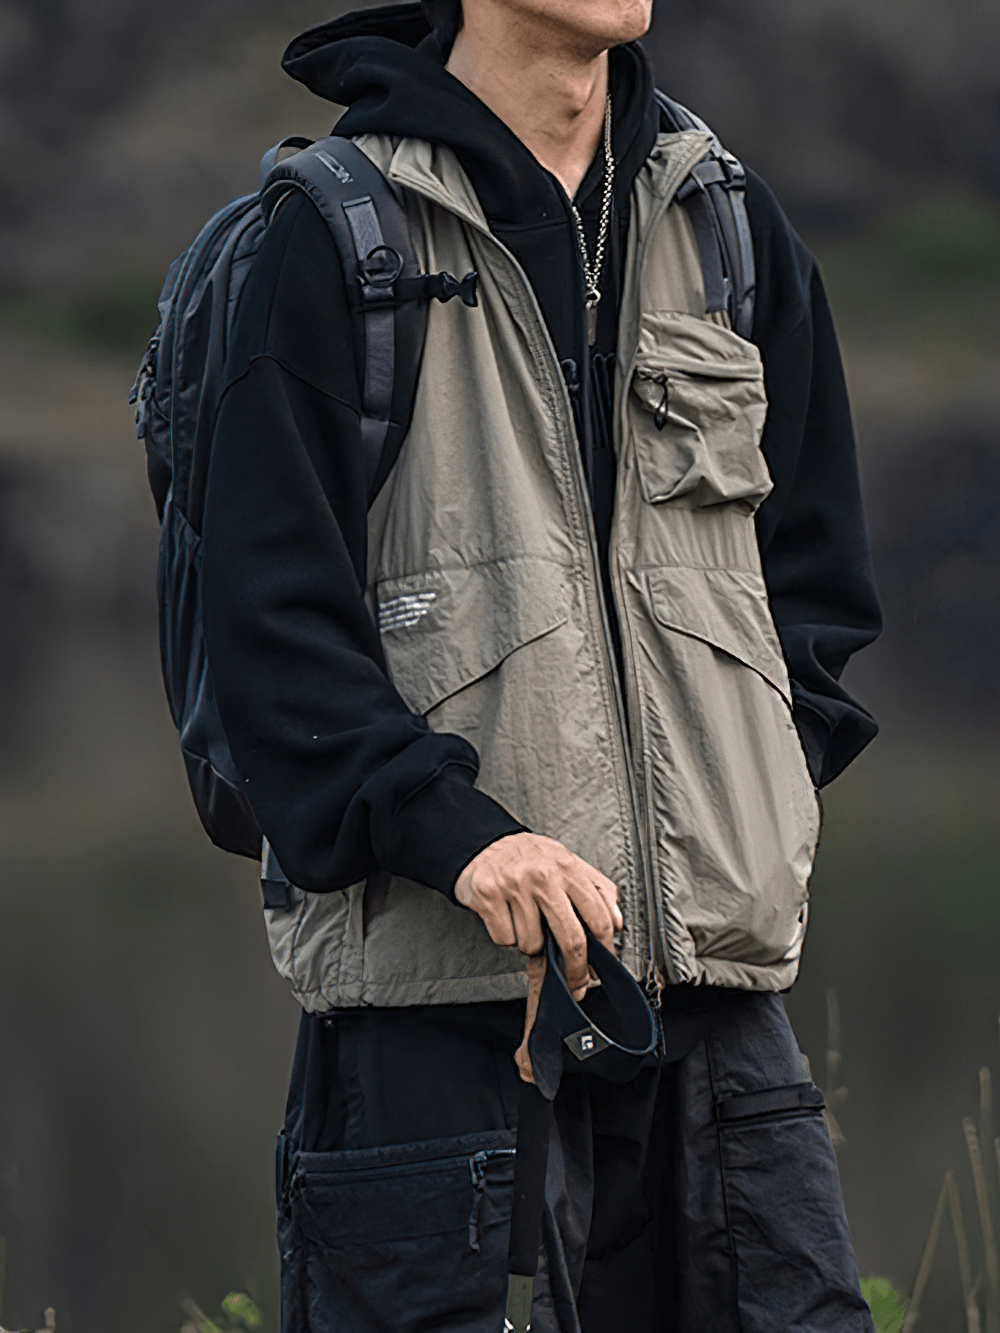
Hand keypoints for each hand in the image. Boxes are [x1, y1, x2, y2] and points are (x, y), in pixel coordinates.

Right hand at [454, 832, 621, 998]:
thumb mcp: (567, 862)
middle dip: (575, 969)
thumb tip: (617, 922)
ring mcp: (515, 886)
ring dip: (529, 942)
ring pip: (532, 944)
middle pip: (571, 938)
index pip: (597, 916)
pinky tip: (506, 916)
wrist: (483, 842)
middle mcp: (543, 876)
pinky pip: (506, 939)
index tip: (601, 965)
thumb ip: (596, 889)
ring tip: (525, 919)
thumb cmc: (529, 856)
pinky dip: (506, 936)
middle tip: (575, 981)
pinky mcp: (489, 897)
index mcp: (567, 867)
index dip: (603, 948)